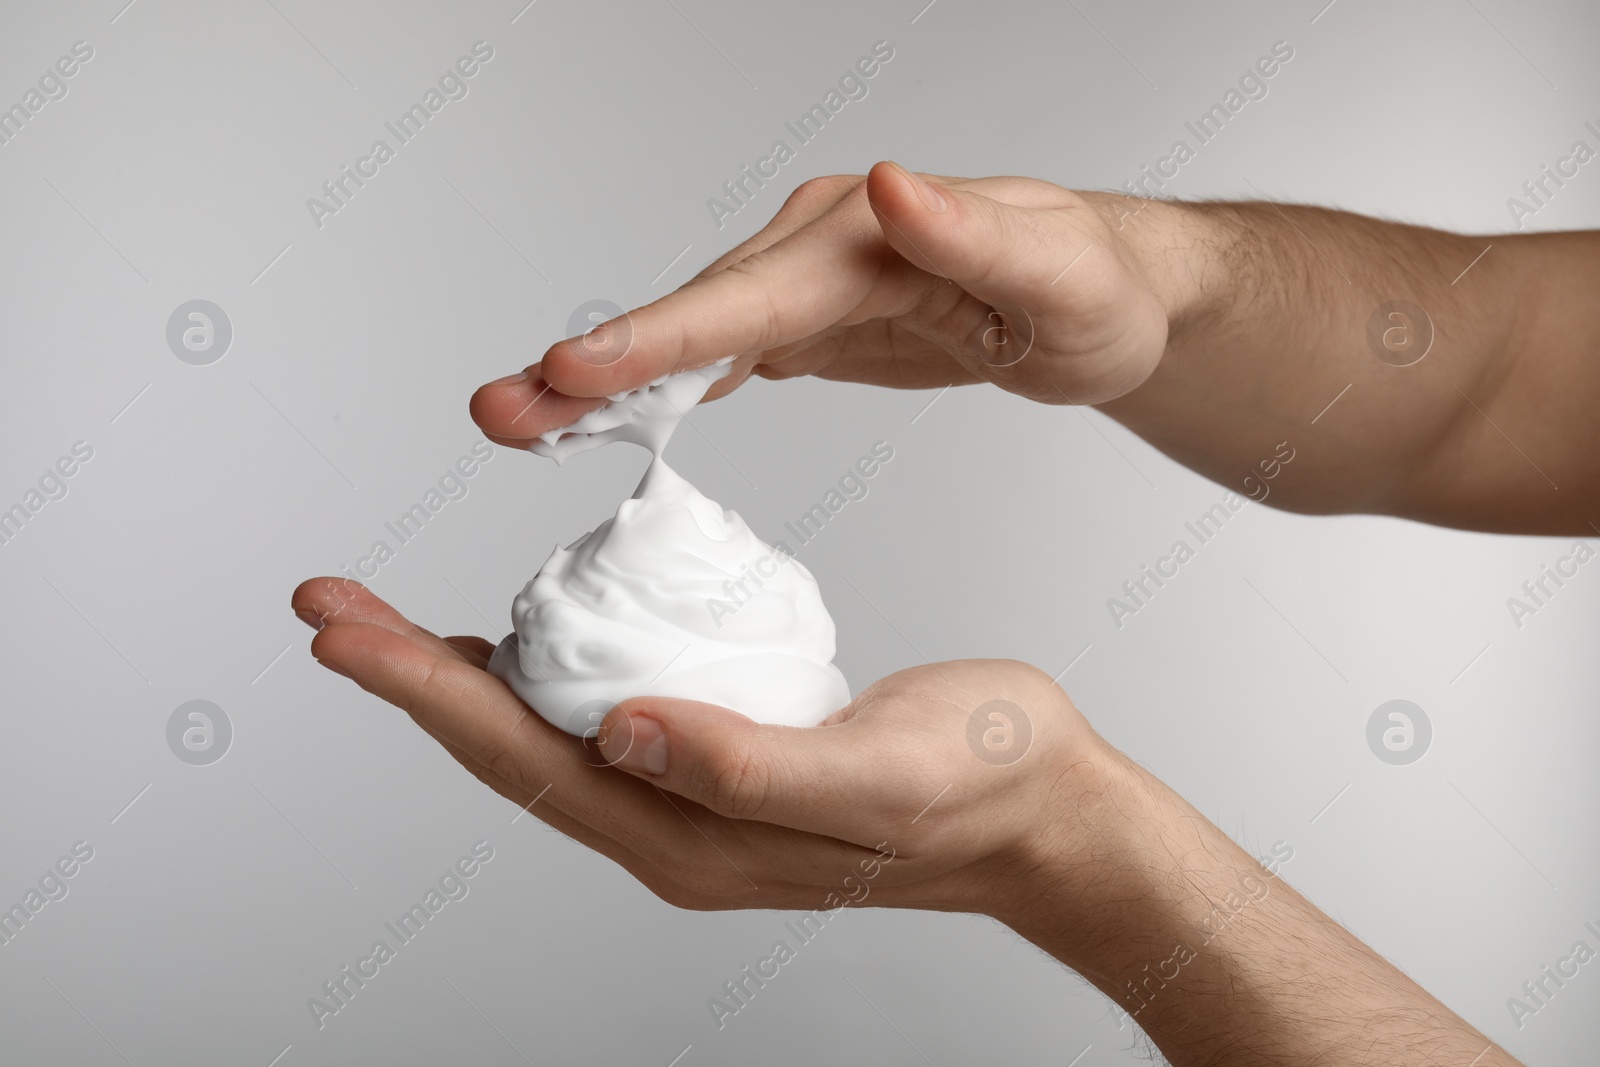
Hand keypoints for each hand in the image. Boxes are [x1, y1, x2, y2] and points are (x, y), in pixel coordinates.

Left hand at [289, 576, 1124, 916]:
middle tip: (331, 608)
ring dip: (457, 677)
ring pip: (543, 734)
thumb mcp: (874, 771)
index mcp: (692, 837)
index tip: (347, 632)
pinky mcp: (719, 758)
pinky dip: (539, 671)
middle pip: (510, 748)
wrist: (1044, 807)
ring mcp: (692, 797)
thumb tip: (620, 733)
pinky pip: (600, 715)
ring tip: (387, 622)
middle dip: (410, 678)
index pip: (527, 759)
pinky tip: (520, 638)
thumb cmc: (978, 784)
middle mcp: (673, 825)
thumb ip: (747, 765)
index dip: (426, 692)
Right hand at [470, 163, 1202, 448]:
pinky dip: (658, 385)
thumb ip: (973, 233)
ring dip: (602, 382)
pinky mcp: (813, 323)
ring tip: (518, 419)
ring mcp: (808, 284)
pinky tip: (606, 415)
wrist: (1110, 299)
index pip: (748, 297)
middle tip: (501, 410)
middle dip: (592, 368)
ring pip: (690, 338)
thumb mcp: (1060, 273)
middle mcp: (820, 247)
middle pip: (692, 317)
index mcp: (864, 235)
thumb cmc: (1095, 289)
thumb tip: (888, 185)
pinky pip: (719, 354)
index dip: (658, 338)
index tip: (573, 368)